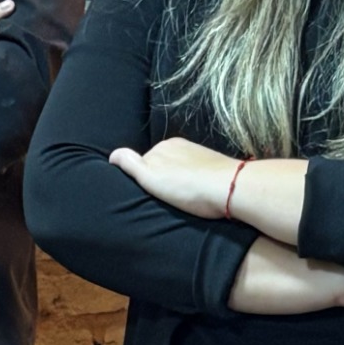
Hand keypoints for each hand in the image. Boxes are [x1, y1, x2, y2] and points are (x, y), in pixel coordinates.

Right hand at [109, 137, 238, 219]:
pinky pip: (198, 171)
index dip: (145, 178)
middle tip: (167, 199)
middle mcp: (180, 145)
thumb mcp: (151, 177)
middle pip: (164, 162)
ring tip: (184, 199)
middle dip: (164, 177)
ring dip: (181, 180)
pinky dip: (196, 181)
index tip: (150, 194)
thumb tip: (112, 154)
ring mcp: (199, 153)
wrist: (231, 188)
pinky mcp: (216, 163)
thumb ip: (130, 164)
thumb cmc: (188, 188)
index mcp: (162, 147)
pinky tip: (200, 194)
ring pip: (182, 167)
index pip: (145, 161)